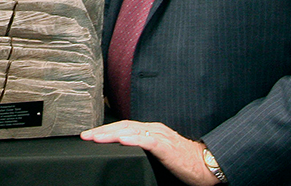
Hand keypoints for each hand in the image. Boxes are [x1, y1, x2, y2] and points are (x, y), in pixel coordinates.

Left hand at [81, 121, 218, 185]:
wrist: (205, 164)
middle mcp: (154, 129)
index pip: (123, 126)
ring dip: (112, 134)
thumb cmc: (182, 160)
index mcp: (151, 130)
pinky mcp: (167, 146)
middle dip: (103, 131)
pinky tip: (122, 140)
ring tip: (97, 138)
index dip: (105, 130)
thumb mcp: (157, 151)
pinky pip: (149, 141)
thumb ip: (142, 146)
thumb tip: (122, 149)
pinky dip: (134, 140)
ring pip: (132, 131)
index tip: (89, 135)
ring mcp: (161, 136)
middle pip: (123, 126)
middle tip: (86, 136)